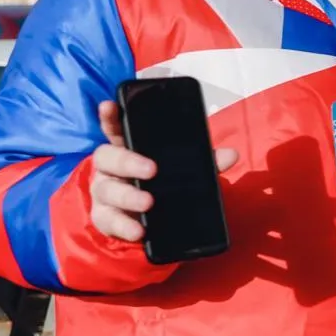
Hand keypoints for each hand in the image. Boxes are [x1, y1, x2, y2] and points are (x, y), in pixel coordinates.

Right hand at [89, 100, 237, 241]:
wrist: (148, 221)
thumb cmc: (162, 185)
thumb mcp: (182, 170)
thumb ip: (203, 161)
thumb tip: (231, 155)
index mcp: (128, 148)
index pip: (115, 127)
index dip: (110, 116)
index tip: (109, 105)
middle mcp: (110, 168)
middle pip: (107, 157)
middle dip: (128, 161)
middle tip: (151, 169)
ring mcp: (104, 192)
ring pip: (107, 190)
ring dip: (128, 196)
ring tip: (148, 202)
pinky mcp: (105, 218)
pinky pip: (109, 221)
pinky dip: (124, 226)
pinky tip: (138, 230)